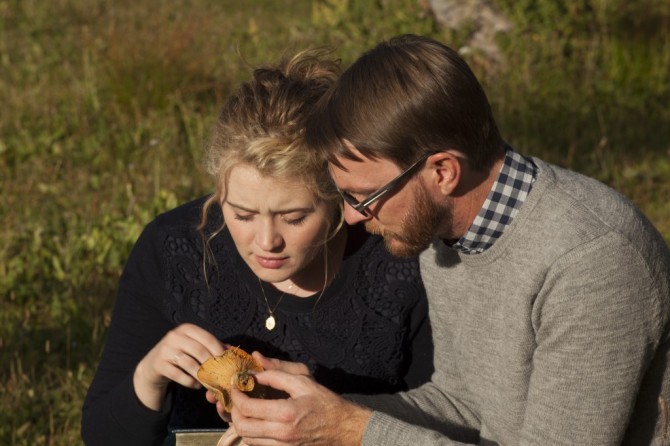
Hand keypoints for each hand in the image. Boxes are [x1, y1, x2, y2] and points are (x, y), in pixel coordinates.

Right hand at [133, 323, 225, 410]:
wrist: (153, 365)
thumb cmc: (181, 354)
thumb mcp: (195, 346)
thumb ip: (213, 346)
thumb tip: (233, 351)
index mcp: (187, 329)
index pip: (207, 338)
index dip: (219, 350)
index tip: (228, 363)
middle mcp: (174, 336)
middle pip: (199, 350)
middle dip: (211, 365)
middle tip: (220, 376)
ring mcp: (165, 349)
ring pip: (189, 363)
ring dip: (202, 375)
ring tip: (209, 383)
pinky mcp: (158, 364)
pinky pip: (178, 374)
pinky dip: (190, 381)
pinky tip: (196, 385)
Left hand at [229, 353, 371, 444]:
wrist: (343, 428)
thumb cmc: (325, 402)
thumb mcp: (304, 381)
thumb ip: (277, 374)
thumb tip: (255, 372)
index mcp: (286, 413)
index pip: (248, 407)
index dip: (237, 396)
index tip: (236, 386)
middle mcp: (282, 434)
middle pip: (242, 427)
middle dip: (234, 412)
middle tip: (238, 398)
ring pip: (248, 439)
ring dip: (242, 423)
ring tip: (246, 409)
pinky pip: (259, 445)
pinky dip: (252, 434)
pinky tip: (257, 421)